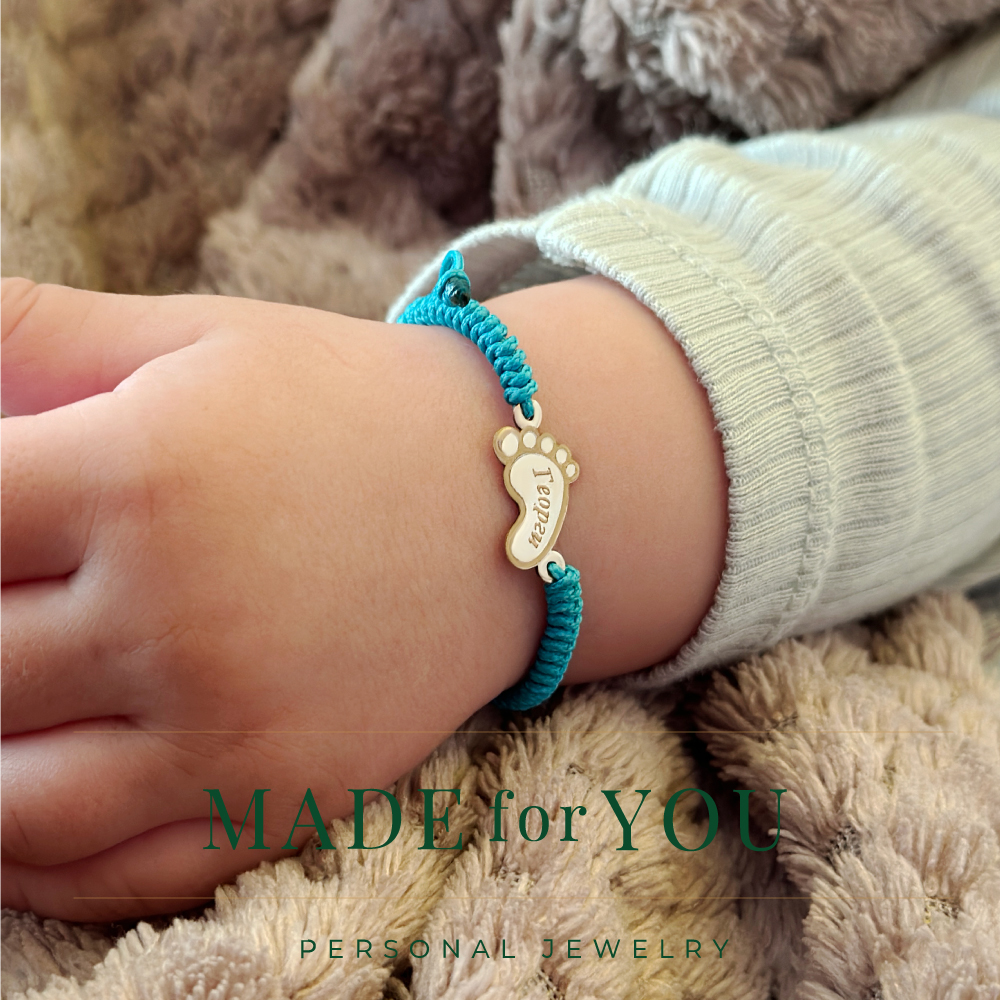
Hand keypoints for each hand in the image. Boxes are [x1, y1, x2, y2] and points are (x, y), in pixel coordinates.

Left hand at [1, 275, 725, 919]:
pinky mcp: (287, 796)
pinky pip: (117, 875)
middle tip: (16, 602)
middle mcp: (179, 617)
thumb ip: (37, 330)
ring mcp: (234, 727)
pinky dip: (37, 866)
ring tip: (12, 708)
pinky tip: (20, 814)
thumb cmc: (349, 408)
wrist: (506, 500)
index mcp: (141, 477)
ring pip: (9, 803)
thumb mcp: (201, 339)